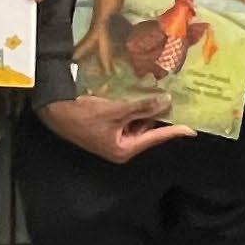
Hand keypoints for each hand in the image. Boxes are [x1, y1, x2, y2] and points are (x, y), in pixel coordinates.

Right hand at [38, 94, 191, 163]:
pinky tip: (140, 94)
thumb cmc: (82, 114)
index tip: (191, 129)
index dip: (174, 131)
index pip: (155, 139)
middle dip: (158, 116)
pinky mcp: (106, 127)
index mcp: (124, 149)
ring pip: (137, 123)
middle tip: (175, 101)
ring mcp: (113, 137)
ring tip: (160, 94)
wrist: (53, 109)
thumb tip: (166, 102)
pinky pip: (126, 118)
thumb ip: (142, 107)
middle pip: (147, 131)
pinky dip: (134, 108)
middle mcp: (120, 147)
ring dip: (145, 110)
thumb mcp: (116, 111)